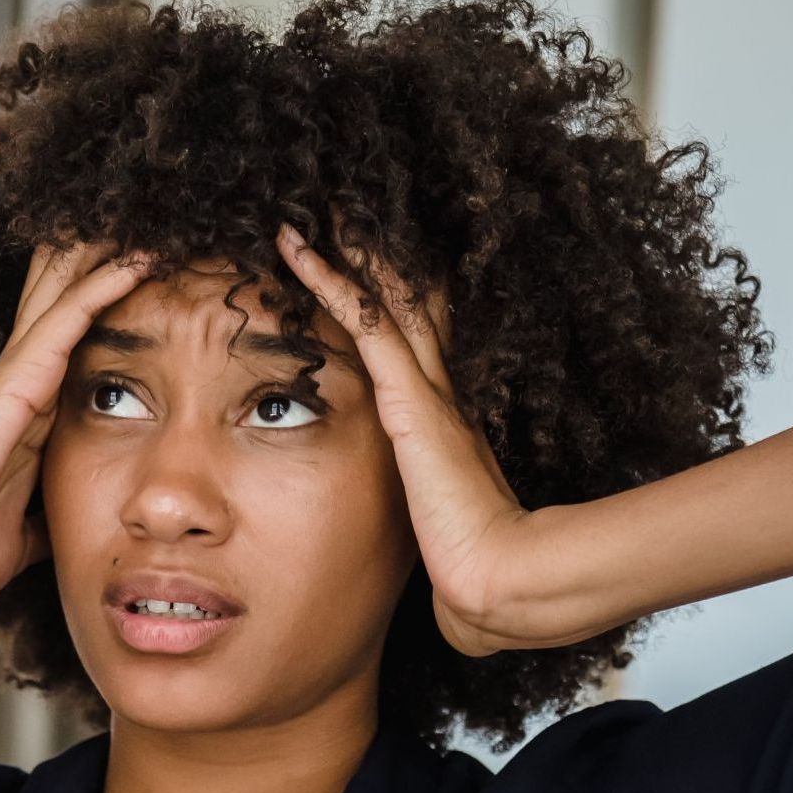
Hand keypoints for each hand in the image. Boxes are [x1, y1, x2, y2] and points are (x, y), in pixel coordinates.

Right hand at [0, 239, 155, 615]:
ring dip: (105, 259)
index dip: (98, 316)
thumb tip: (66, 533)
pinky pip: (69, 321)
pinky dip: (102, 287)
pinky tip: (135, 259)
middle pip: (63, 309)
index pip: (69, 353)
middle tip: (138, 226)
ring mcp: (17, 380)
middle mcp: (21, 389)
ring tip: (145, 220)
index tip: (138, 290)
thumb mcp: (19, 537)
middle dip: (96, 267)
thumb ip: (43, 523)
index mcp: (25, 422)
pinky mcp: (17, 382)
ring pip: (67, 298)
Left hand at [274, 212, 527, 656]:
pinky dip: (328, 279)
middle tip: (346, 210)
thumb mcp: (436, 535)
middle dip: (377, 259)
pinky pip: (361, 321)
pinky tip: (295, 245)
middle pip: (406, 306)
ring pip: (383, 299)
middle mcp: (436, 396)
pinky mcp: (406, 399)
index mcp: (443, 427)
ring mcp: (424, 392)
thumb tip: (427, 562)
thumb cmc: (473, 573)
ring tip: (315, 209)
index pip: (416, 349)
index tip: (373, 272)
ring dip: (348, 253)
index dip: (396, 306)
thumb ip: (425, 528)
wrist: (496, 583)